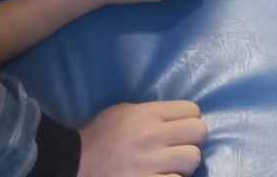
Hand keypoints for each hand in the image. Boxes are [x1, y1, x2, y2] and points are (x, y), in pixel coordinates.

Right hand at [78, 101, 205, 176]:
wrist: (78, 163)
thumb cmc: (101, 135)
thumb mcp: (123, 111)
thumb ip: (151, 112)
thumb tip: (178, 117)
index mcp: (147, 114)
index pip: (192, 110)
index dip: (190, 118)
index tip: (181, 127)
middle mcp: (153, 135)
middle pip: (199, 132)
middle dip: (193, 139)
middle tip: (181, 146)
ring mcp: (151, 162)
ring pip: (193, 159)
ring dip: (185, 164)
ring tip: (173, 166)